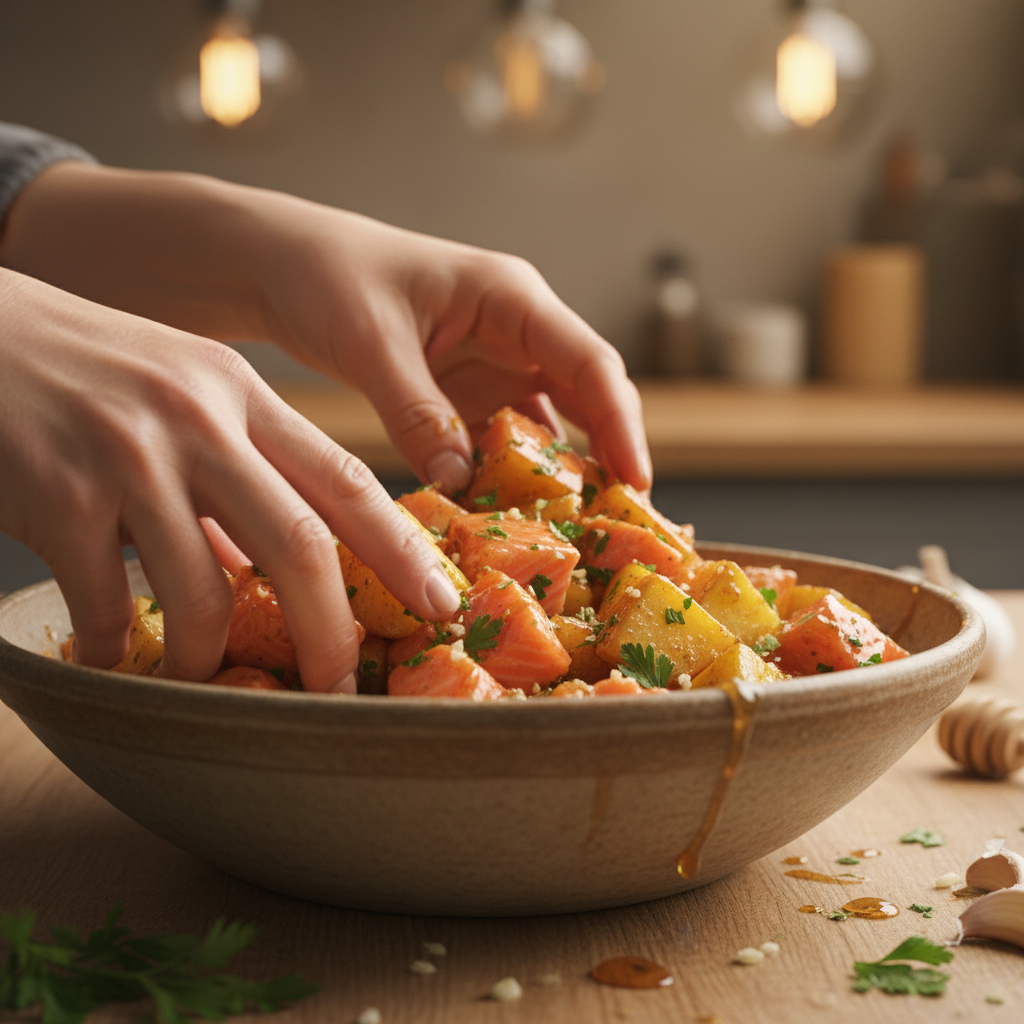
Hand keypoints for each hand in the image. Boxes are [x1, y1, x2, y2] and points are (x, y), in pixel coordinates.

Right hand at [0, 269, 459, 690]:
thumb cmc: (91, 371)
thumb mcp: (184, 396)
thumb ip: (239, 470)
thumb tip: (269, 567)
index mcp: (244, 395)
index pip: (347, 479)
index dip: (402, 549)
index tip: (440, 601)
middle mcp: (201, 420)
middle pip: (299, 544)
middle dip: (330, 631)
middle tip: (340, 686)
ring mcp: (131, 455)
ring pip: (205, 589)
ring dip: (208, 655)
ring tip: (201, 675)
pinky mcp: (60, 494)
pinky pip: (107, 602)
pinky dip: (117, 646)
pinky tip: (112, 655)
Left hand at [250, 203, 652, 494]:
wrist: (284, 268)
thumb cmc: (328, 278)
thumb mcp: (373, 345)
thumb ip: (418, 415)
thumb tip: (462, 484)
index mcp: (511, 299)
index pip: (588, 362)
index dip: (621, 422)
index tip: (636, 480)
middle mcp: (515, 333)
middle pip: (584, 399)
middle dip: (606, 458)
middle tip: (618, 524)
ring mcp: (492, 367)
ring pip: (546, 428)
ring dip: (557, 476)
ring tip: (574, 533)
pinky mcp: (465, 397)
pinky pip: (501, 444)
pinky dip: (507, 479)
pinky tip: (508, 518)